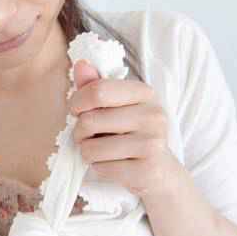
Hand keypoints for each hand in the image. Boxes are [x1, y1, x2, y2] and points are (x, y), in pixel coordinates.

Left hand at [68, 59, 173, 196]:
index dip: (77, 102)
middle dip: (79, 132)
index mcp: (144, 93)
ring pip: (91, 149)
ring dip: (87, 152)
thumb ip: (95, 85)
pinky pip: (101, 169)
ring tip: (101, 151)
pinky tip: (113, 165)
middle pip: (89, 121)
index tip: (77, 111)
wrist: (159, 170)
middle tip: (88, 136)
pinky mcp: (147, 171)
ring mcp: (153, 144)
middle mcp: (153, 115)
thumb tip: (80, 64)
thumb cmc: (129, 133)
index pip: (98, 91)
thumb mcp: (115, 105)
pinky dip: (99, 169)